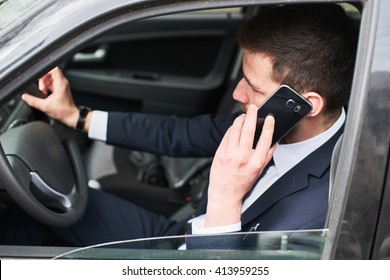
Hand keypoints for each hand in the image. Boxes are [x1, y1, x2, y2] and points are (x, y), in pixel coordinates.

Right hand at [21, 67, 78, 127]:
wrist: (71, 117)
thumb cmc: (63, 112)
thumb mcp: (45, 106)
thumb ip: (33, 101)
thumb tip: (25, 96)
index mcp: (61, 84)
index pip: (53, 69)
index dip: (44, 71)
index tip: (38, 76)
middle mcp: (63, 83)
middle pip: (50, 73)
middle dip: (42, 79)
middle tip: (41, 88)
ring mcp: (62, 86)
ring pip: (50, 78)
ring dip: (44, 83)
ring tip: (43, 92)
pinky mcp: (61, 89)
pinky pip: (52, 84)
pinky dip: (47, 87)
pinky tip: (45, 94)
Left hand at [204, 104, 274, 227]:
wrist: (224, 193)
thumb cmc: (242, 184)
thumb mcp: (258, 172)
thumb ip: (266, 156)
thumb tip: (273, 143)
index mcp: (255, 163)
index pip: (265, 140)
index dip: (269, 126)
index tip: (270, 118)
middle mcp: (242, 157)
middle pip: (248, 130)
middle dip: (252, 116)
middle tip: (253, 108)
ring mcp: (230, 154)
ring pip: (235, 130)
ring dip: (240, 119)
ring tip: (244, 115)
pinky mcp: (220, 153)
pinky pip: (227, 135)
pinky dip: (232, 128)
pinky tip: (235, 126)